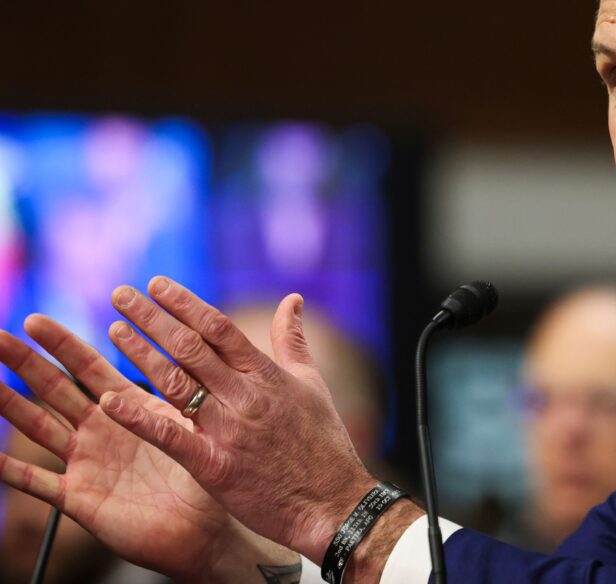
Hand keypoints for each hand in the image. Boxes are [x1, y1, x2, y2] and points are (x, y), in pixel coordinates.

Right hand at [0, 318, 299, 582]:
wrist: (205, 528)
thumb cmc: (204, 473)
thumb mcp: (192, 422)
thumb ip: (184, 387)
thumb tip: (198, 340)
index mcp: (128, 407)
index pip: (89, 367)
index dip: (64, 344)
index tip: (37, 319)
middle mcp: (100, 430)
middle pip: (55, 388)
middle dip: (26, 363)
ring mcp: (86, 462)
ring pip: (39, 427)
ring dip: (8, 404)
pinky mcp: (81, 498)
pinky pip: (40, 484)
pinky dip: (13, 471)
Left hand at [96, 277, 420, 567]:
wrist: (332, 503)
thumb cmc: (323, 443)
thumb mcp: (311, 384)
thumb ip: (293, 340)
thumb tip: (291, 298)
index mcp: (267, 375)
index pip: (219, 328)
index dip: (185, 304)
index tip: (156, 285)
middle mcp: (244, 396)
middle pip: (191, 347)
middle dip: (153, 318)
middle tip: (121, 295)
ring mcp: (228, 430)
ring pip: (176, 383)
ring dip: (140, 354)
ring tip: (113, 330)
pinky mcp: (215, 466)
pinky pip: (171, 437)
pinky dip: (139, 418)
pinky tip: (109, 401)